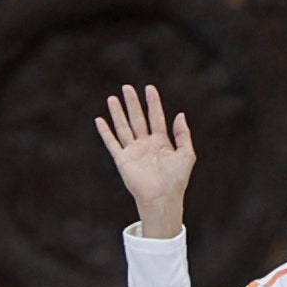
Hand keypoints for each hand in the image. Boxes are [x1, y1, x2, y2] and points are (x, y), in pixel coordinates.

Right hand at [94, 84, 194, 238]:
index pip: (156, 117)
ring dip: (118, 113)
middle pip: (137, 119)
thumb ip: (183, 134)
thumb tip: (179, 115)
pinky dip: (105, 132)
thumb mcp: (186, 154)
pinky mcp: (122, 160)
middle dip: (132, 103)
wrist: (162, 198)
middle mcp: (145, 145)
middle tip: (127, 88)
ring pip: (124, 127)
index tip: (149, 88)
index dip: (153, 103)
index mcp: (161, 142)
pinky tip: (100, 120)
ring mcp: (133, 152)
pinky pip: (112, 143)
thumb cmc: (176, 179)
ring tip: (112, 98)